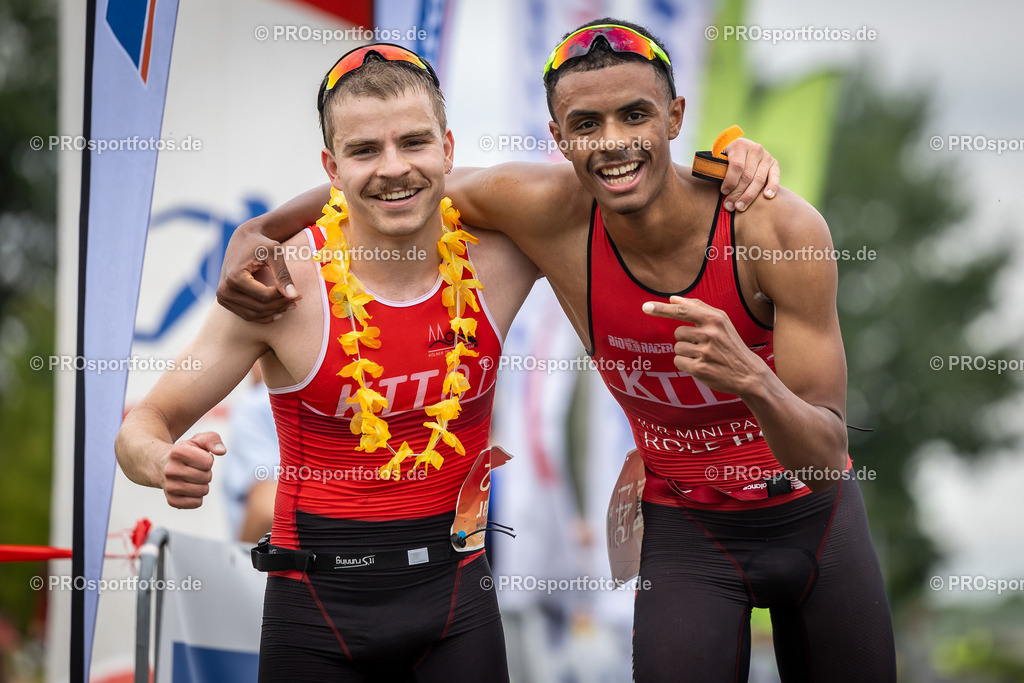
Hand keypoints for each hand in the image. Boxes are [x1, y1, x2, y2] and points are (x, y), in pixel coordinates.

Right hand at [160, 432, 224, 508]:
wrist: (161, 464)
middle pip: (207, 477)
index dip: (207, 460)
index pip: (208, 462)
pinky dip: (198, 497)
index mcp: (177, 453)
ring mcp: (169, 487)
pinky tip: (189, 488)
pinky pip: (197, 503)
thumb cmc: (185, 452)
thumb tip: (221, 451)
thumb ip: (212, 439)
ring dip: (202, 484)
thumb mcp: (198, 440)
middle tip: (195, 468)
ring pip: (203, 491)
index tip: (198, 458)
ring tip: (192, 478)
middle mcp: (170, 470)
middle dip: (206, 472)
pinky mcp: (172, 500)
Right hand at [216, 224, 298, 322]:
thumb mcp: (274, 253)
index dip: (283, 297)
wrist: (242, 240)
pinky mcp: (225, 301)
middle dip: (281, 305)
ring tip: (291, 305)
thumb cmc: (260, 243)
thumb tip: (294, 296)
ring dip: (274, 312)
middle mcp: (224, 290)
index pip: (264, 296)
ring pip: (254, 315)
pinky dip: (264, 316)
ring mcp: (223, 297)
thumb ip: (283, 274)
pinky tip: (279, 312)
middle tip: (297, 299)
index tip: (298, 293)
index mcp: (234, 277)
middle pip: (259, 307)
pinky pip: (247, 315)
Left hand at [642, 296, 766, 395]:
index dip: (662, 309)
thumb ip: (698, 307)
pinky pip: (678, 362)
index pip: (682, 311)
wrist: (748, 373)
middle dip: (686, 339)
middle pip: (677, 333)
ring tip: (704, 356)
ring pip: (677, 348)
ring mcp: (705, 352)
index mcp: (715, 319)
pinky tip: (701, 365)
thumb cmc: (731, 344)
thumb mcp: (722, 321)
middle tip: (704, 346)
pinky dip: (686, 364)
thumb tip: (673, 299)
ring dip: (686, 353)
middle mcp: (710, 334)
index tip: (645, 307)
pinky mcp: (699, 369)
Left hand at [719, 138, 779, 211]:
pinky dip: (772, 187)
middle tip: (729, 206)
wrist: (738, 150)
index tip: (723, 192)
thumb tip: (709, 175)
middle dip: (737, 193)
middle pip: (747, 176)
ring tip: (740, 207)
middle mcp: (755, 149)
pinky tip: (767, 197)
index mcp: (739, 145)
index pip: (736, 166)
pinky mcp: (774, 164)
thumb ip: (714, 166)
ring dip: (749, 196)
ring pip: (759, 180)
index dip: (730, 181)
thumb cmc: (724, 158)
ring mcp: (766, 156)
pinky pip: (775, 177)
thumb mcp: (717, 157)